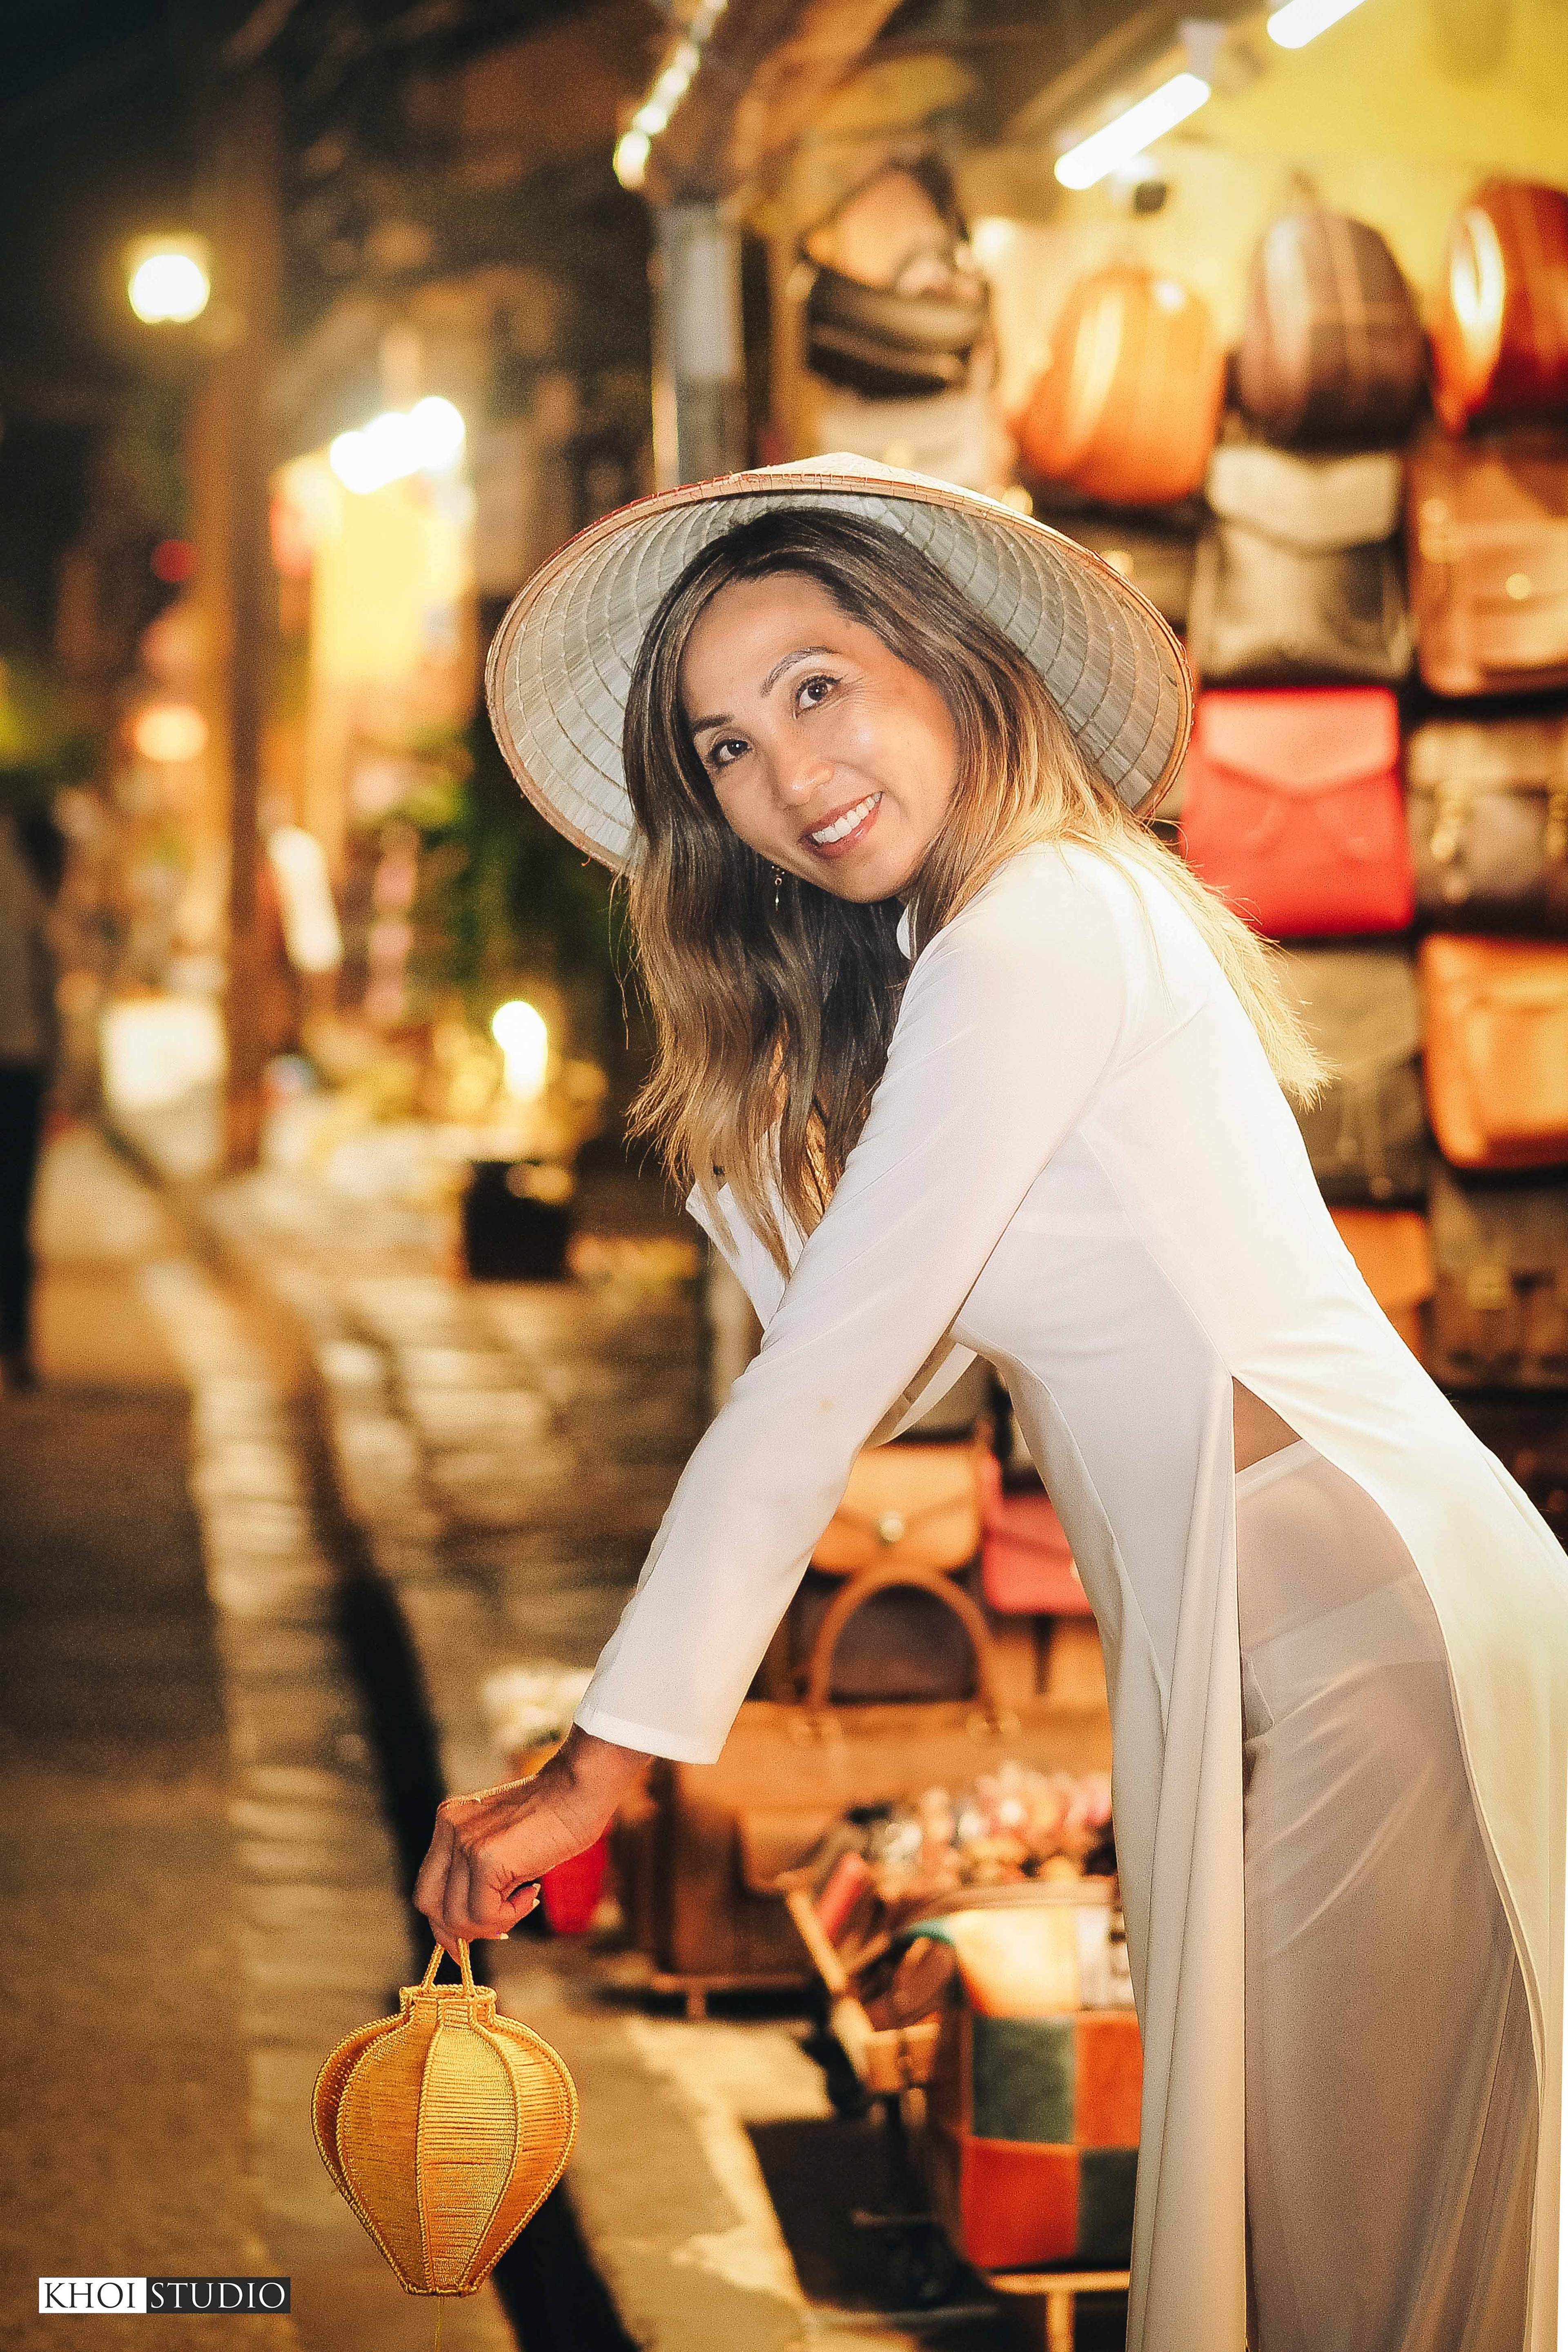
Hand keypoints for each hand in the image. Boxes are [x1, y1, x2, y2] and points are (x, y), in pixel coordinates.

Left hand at [414, 1725, 648, 1958]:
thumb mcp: (502, 1845)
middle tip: (500, 1928)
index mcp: (449, 1823)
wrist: (580, 1788)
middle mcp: (448, 1830)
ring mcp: (464, 1841)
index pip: (427, 1887)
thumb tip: (466, 1930)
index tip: (462, 1945)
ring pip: (456, 1917)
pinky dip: (509, 1916)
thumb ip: (477, 1876)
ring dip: (494, 1922)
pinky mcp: (484, 1856)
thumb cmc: (554, 1817)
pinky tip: (531, 1892)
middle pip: (429, 1904)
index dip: (442, 1924)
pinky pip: (483, 1914)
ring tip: (524, 1898)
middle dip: (461, 1930)